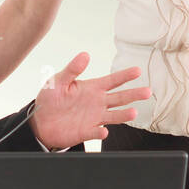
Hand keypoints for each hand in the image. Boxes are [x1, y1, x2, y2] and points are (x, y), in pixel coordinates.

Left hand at [29, 52, 150, 149]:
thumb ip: (72, 69)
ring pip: (114, 116)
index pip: (112, 80)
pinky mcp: (87, 131)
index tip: (137, 71)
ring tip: (133, 112)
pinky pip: (96, 132)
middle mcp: (97, 103)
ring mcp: (94, 118)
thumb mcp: (58, 80)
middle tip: (147, 91)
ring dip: (123, 115)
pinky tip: (103, 132)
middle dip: (134, 94)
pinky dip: (100, 133)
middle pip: (120, 98)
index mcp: (92, 88)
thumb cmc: (50, 99)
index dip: (125, 75)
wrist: (41, 122)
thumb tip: (85, 55)